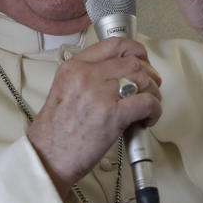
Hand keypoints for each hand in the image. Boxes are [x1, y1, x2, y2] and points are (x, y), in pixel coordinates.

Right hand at [26, 38, 161, 195]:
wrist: (47, 157)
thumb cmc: (56, 132)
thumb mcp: (66, 91)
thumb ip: (89, 78)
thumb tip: (122, 76)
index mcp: (74, 67)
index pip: (115, 45)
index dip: (136, 51)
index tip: (143, 61)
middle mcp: (86, 75)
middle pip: (134, 62)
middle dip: (150, 76)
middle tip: (150, 89)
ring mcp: (99, 94)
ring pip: (144, 79)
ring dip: (154, 94)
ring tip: (149, 108)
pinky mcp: (112, 115)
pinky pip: (147, 102)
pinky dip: (155, 110)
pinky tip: (147, 120)